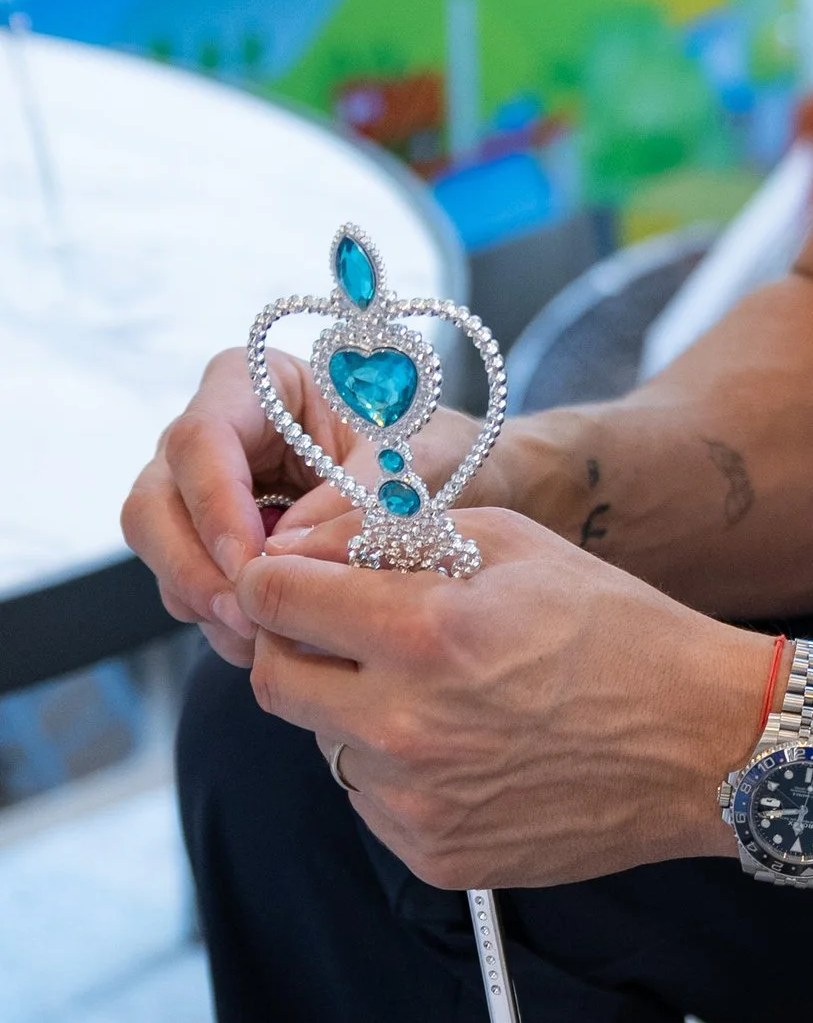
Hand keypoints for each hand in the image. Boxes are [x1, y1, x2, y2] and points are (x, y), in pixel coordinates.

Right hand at [122, 350, 483, 665]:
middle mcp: (211, 436)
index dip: (215, 507)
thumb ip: (357, 495)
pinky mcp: (210, 545)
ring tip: (271, 638)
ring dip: (208, 603)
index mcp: (254, 383)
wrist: (450, 482)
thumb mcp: (416, 460)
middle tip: (249, 617)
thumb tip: (287, 549)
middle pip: (153, 503)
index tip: (256, 564)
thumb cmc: (433, 450)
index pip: (201, 441)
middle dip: (195, 568)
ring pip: (161, 553)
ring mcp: (199, 493)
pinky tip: (274, 640)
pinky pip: (189, 588)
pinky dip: (222, 621)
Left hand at [234, 506, 771, 886]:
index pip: (273, 598)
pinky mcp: (433, 853)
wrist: (704, 743)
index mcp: (424, 632)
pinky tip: (467, 745)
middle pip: (273, 678)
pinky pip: (370, 800)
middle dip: (296, 644)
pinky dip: (396, 769)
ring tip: (440, 692)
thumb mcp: (513, 544)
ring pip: (322, 742)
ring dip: (353, 710)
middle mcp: (405, 724)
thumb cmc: (618, 629)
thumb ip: (390, 537)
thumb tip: (297, 549)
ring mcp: (416, 800)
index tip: (294, 579)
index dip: (276, 578)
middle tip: (351, 632)